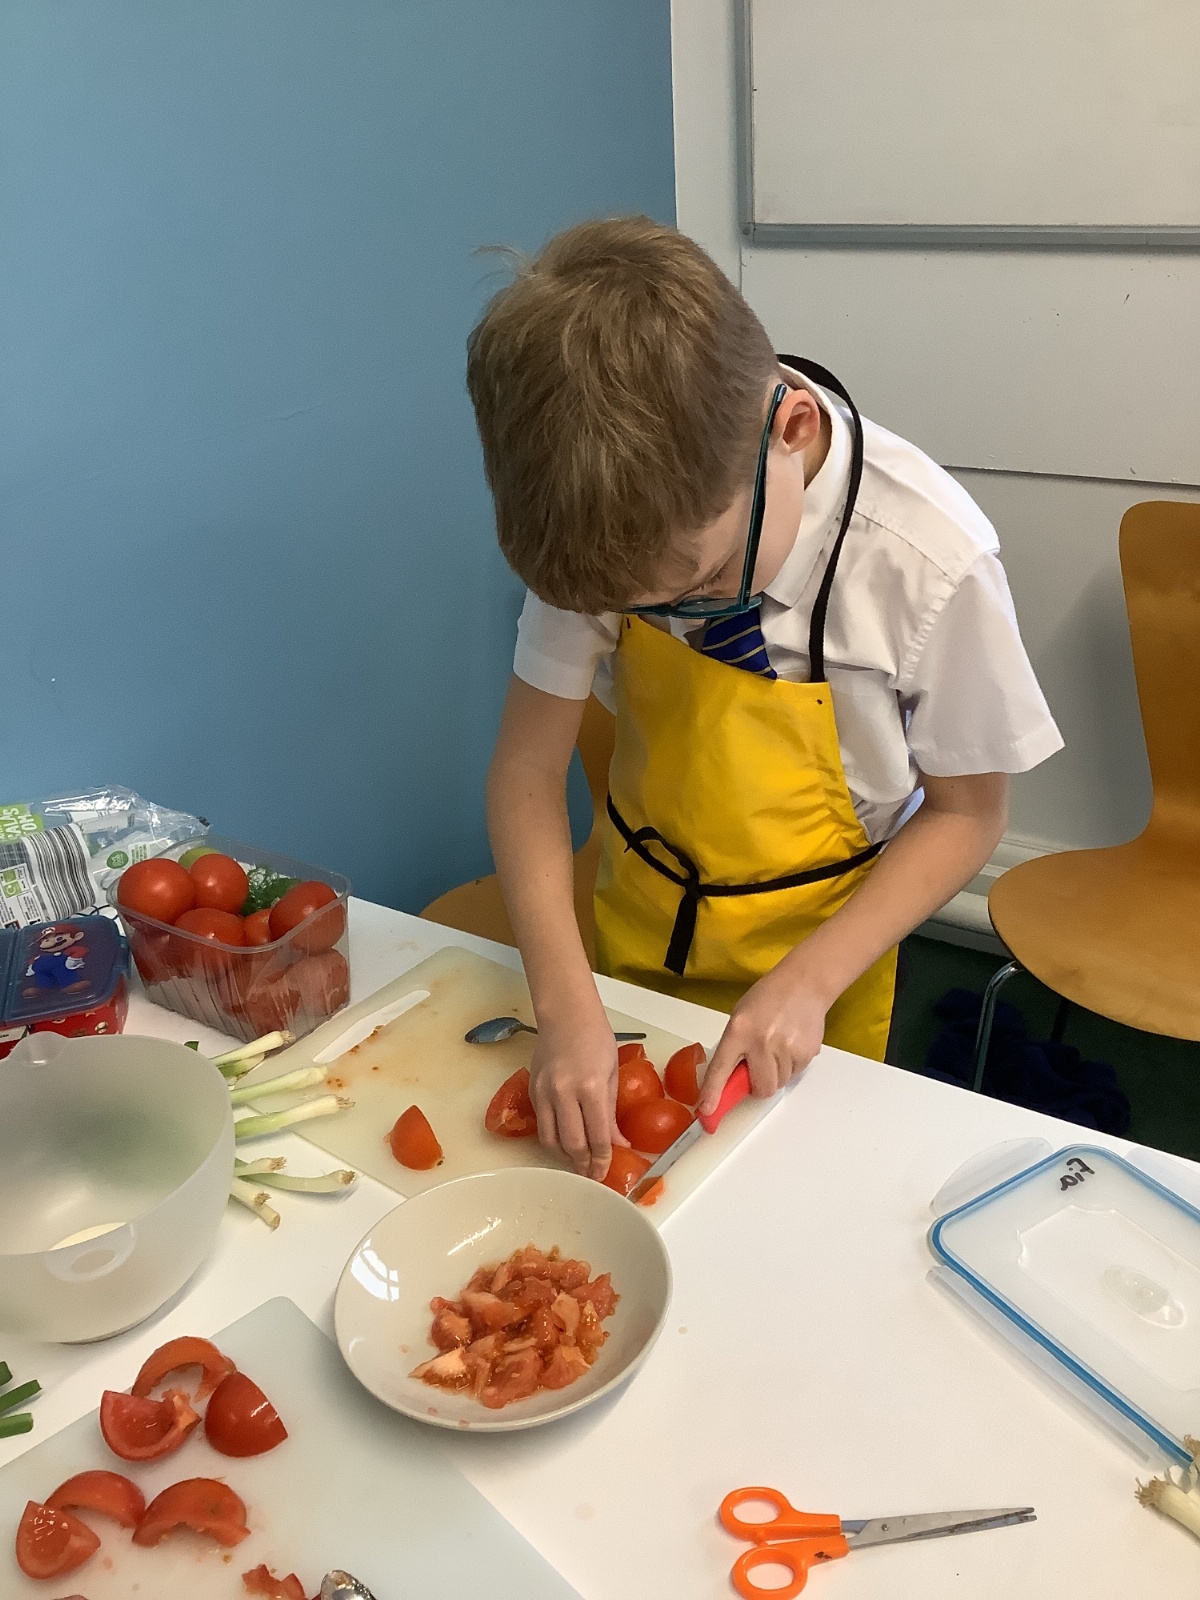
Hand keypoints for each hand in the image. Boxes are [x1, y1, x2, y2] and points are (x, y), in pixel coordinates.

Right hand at [527, 1007, 628, 1179]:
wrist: (566, 1014)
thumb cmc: (596, 1038)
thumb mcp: (612, 1073)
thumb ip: (611, 1112)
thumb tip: (618, 1143)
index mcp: (591, 1087)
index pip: (597, 1136)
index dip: (601, 1160)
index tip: (604, 1173)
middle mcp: (564, 1093)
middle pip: (571, 1143)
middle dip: (582, 1165)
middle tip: (591, 1175)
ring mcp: (544, 1092)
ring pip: (550, 1140)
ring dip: (564, 1157)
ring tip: (577, 1163)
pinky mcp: (532, 1091)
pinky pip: (542, 1125)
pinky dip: (553, 1139)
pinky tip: (564, 1143)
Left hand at [698, 962, 829, 1116]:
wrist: (804, 983)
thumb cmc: (767, 998)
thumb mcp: (740, 1017)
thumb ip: (734, 1046)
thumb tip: (730, 1079)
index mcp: (739, 1030)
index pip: (721, 1068)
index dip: (713, 1093)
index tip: (706, 1111)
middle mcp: (762, 1041)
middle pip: (761, 1088)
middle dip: (758, 1085)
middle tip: (759, 1067)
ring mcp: (787, 1048)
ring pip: (779, 1083)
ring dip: (776, 1073)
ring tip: (778, 1046)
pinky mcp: (807, 1052)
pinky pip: (795, 1074)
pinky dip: (791, 1066)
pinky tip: (791, 1043)